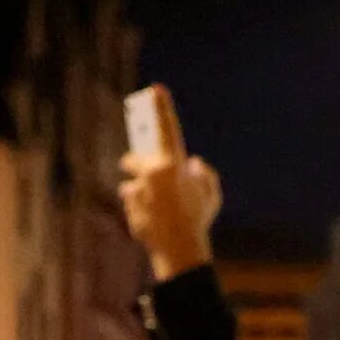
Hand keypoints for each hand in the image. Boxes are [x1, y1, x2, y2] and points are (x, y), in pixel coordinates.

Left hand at [117, 85, 224, 282]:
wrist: (180, 250)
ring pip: (130, 182)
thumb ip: (203, 173)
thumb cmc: (198, 217)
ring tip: (145, 192)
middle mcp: (152, 173)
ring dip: (135, 185)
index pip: (166, 128)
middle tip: (133, 159)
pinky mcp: (129, 208)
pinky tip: (149, 216)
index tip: (155, 89)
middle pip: (135, 158)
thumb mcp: (210, 192)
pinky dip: (138, 206)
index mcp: (173, 164)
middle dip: (135, 160)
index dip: (161, 107)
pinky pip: (131, 202)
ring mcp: (138, 191)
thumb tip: (192, 164)